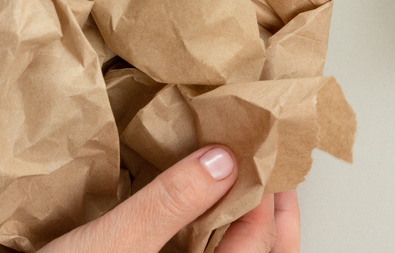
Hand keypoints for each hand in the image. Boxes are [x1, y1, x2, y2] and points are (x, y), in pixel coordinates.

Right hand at [39, 146, 300, 252]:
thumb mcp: (115, 244)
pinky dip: (211, 229)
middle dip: (274, 215)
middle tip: (279, 169)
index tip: (274, 151)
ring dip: (245, 220)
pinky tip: (202, 201)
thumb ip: (170, 203)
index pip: (259, 243)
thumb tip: (223, 161)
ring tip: (249, 178)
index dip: (272, 196)